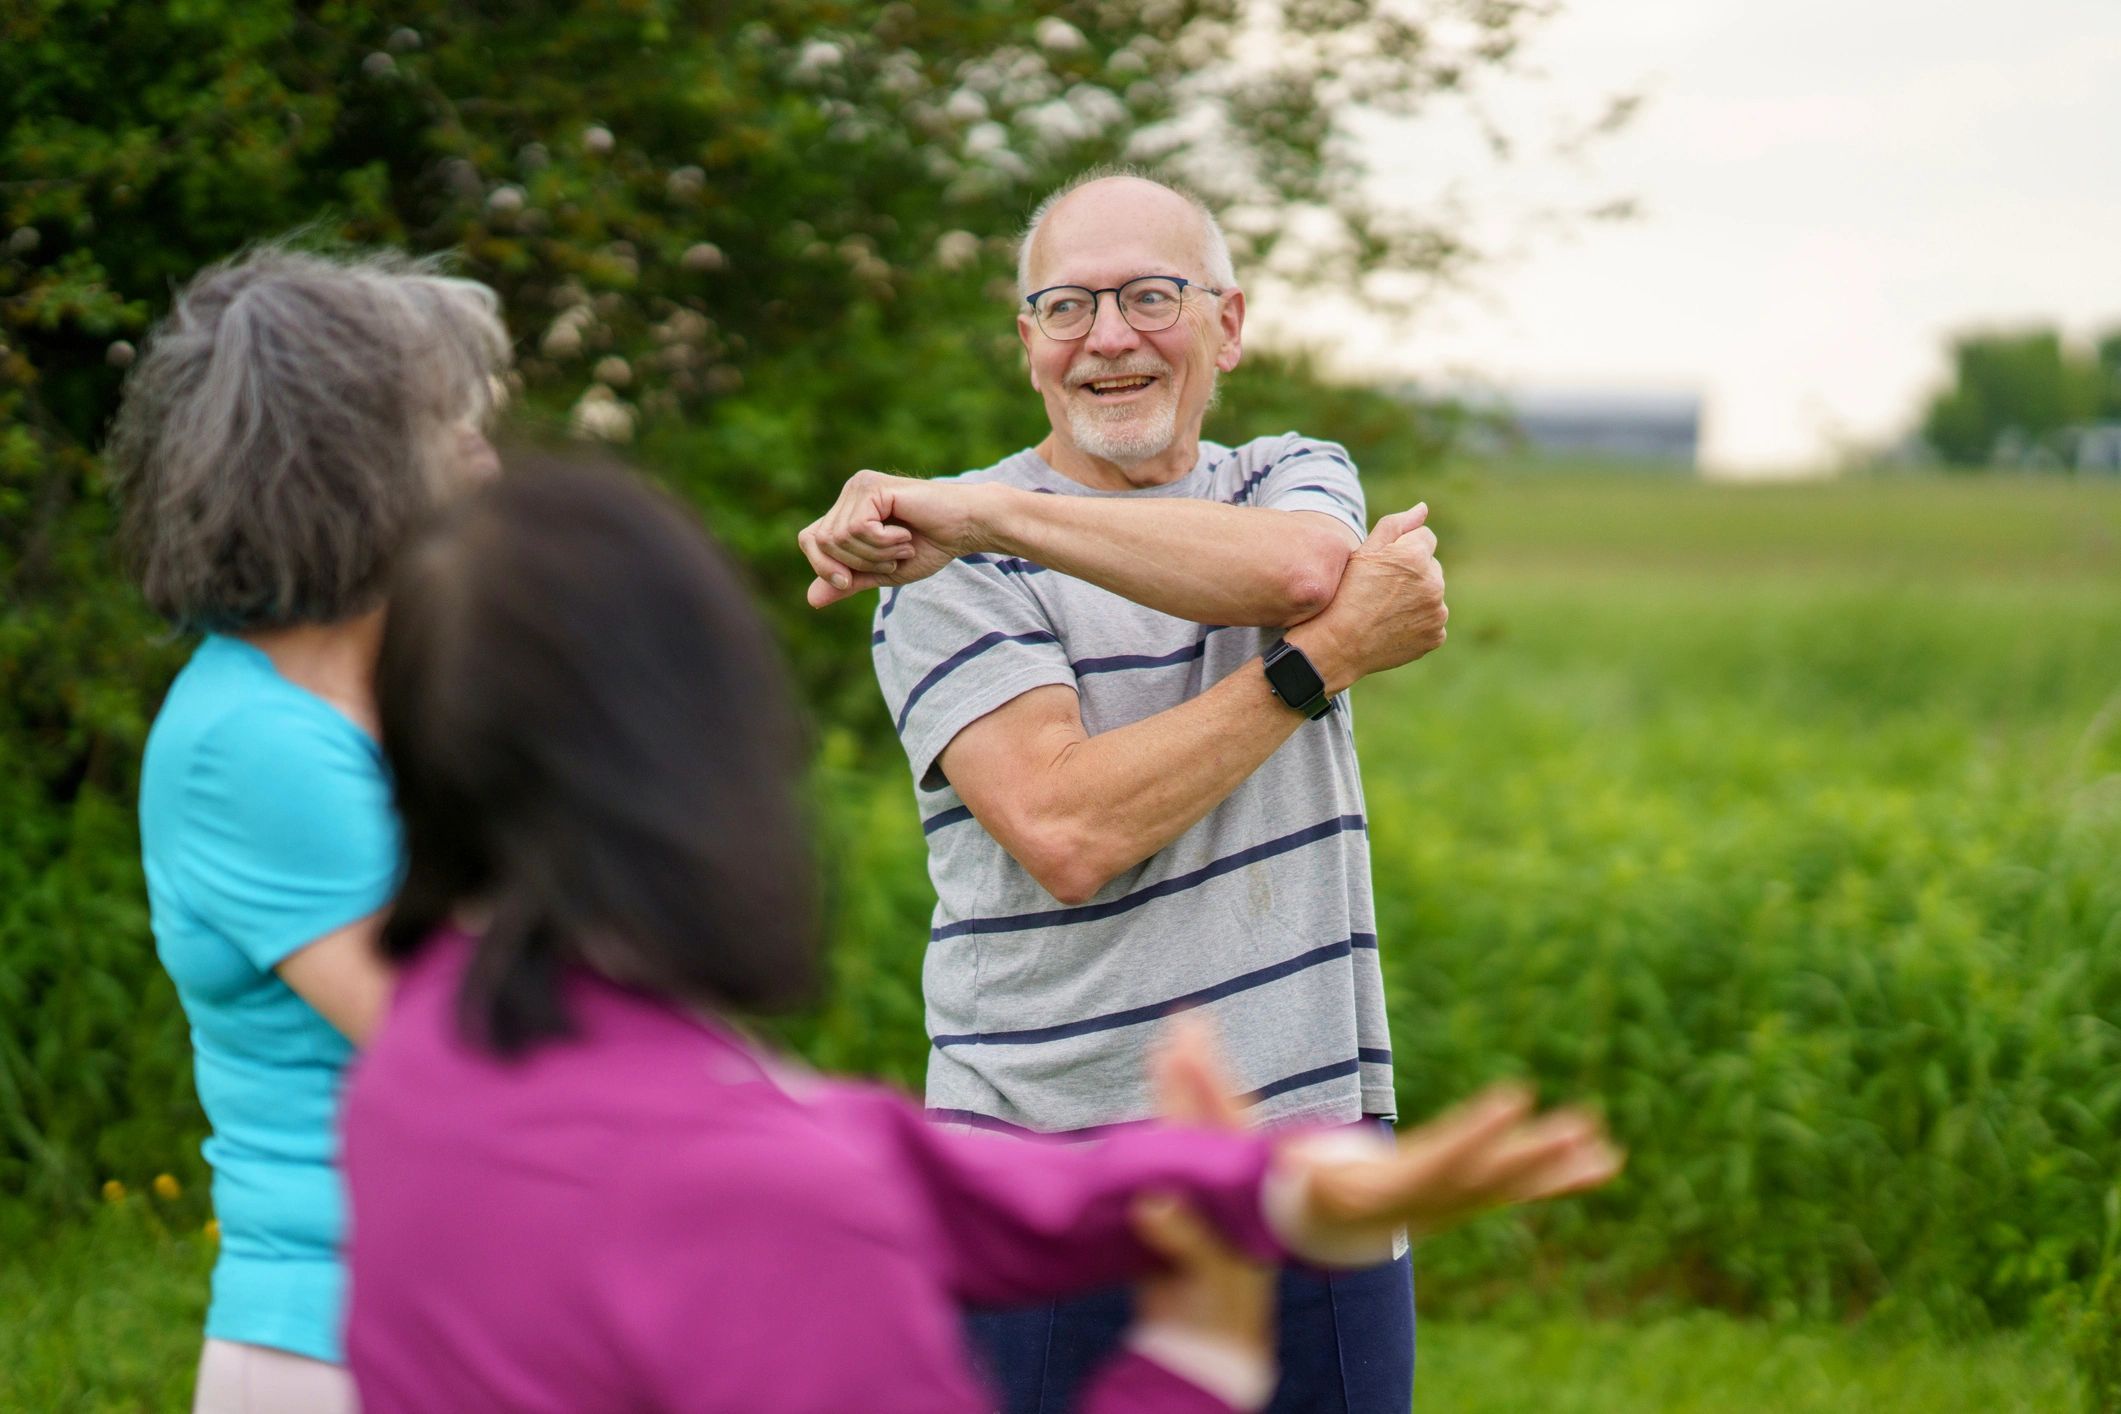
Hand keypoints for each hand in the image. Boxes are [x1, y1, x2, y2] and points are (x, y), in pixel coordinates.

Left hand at [797, 470, 992, 607]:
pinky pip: (859, 528)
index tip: (848, 582)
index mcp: (847, 510)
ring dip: (876, 553)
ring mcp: (860, 487)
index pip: (809, 539)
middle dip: (859, 562)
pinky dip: (883, 542)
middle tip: (893, 557)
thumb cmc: (930, 547)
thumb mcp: (882, 572)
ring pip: (840, 537)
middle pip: (822, 542)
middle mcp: (850, 493)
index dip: (823, 566)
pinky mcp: (873, 487)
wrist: (965, 528)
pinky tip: (905, 534)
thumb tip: (810, 601)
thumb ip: (849, 583)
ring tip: (903, 545)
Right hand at [1129, 1016, 1275, 1380]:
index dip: (1204, 1082)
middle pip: (1217, 1110)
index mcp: (1244, 1189)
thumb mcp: (1207, 1277)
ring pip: (1198, 1123)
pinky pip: (1176, 1146)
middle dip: (1200, 1064)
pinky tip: (1158, 1092)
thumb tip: (1154, 1204)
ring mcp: (1211, 1186)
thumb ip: (1183, 1240)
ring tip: (1171, 1039)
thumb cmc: (1217, 1312)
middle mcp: (1232, 1180)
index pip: (1224, 1123)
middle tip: (1185, 1015)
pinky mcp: (1186, 1199)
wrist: (1205, 1346)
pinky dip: (1168, 1114)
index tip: (1185, 1040)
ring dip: (1184, 1082)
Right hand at [1147, 1015, 1619, 1261]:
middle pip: (1479, 1182)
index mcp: (1366, 1194)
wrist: (1286, 1233)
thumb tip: (1176, 1023)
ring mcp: (1433, 1210)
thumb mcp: (1231, 1140)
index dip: (1477, 1134)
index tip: (1517, 1100)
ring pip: (1501, 1191)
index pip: (1432, 1162)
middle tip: (1582, 1127)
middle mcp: (1408, 1210)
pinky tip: (1602, 1161)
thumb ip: (1202, 1087)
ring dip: (1553, 1168)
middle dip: (1530, 1156)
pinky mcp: (1450, 1202)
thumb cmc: (1255, 1181)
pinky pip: (1508, 1191)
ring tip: (1606, 1146)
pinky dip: (1554, 1176)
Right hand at [1283, 501, 1446, 691]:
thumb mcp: (1363, 553)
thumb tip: (1423, 509)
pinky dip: (1418, 623)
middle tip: (1380, 591)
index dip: (1402, 550)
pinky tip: (1392, 626)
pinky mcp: (1436, 635)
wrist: (1338, 645)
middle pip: (1431, 567)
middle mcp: (1434, 582)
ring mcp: (1437, 611)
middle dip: (1413, 573)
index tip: (1383, 568)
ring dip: (1416, 597)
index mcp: (1416, 556)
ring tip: (1384, 610)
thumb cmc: (1344, 595)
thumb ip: (1395, 526)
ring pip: (1432, 594)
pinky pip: (1432, 621)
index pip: (1425, 538)